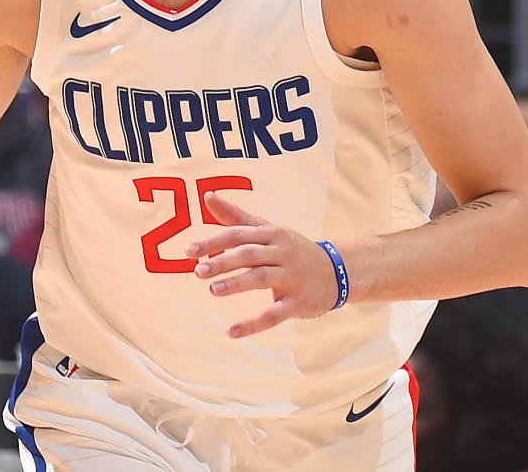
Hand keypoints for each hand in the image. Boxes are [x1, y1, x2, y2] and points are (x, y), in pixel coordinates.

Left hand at [186, 190, 340, 336]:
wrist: (338, 271)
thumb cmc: (292, 249)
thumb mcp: (268, 230)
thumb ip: (236, 217)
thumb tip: (207, 196)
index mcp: (272, 234)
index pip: (238, 235)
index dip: (213, 242)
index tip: (189, 250)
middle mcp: (282, 252)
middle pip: (249, 254)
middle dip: (222, 261)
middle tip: (197, 270)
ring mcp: (292, 277)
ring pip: (261, 279)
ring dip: (236, 284)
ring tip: (213, 290)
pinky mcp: (299, 302)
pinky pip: (274, 314)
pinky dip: (253, 323)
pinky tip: (232, 331)